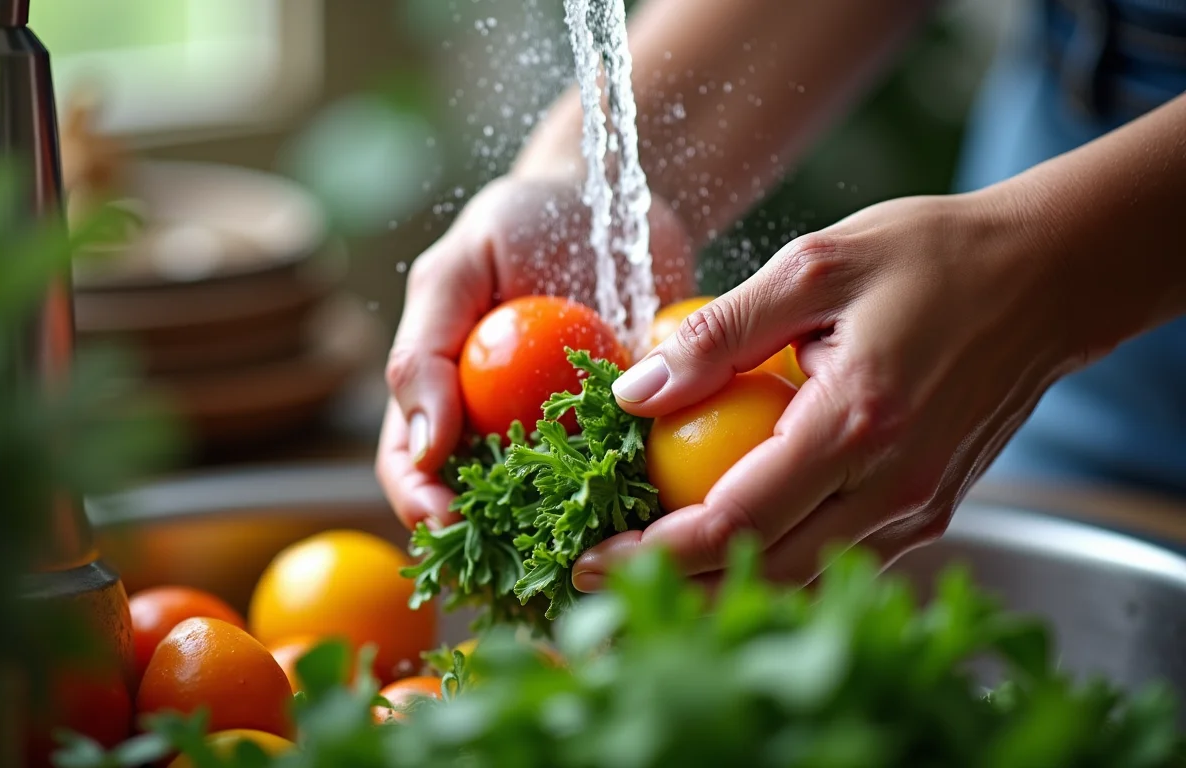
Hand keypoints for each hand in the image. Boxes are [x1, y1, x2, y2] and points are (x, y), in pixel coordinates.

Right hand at [376, 176, 695, 530]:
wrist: (611, 200)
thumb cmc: (520, 225)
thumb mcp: (456, 270)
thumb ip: (423, 351)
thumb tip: (420, 449)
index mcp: (443, 400)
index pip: (413, 472)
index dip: (419, 506)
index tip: (446, 525)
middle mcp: (498, 433)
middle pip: (480, 514)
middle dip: (492, 550)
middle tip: (516, 568)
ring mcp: (562, 442)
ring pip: (551, 517)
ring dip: (560, 546)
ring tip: (580, 560)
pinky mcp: (625, 437)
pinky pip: (621, 487)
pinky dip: (626, 511)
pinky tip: (641, 525)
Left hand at [572, 188, 1083, 588]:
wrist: (1049, 277)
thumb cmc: (930, 258)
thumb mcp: (813, 266)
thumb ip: (718, 334)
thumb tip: (633, 393)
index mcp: (857, 424)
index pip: (737, 521)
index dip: (656, 553)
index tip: (591, 558)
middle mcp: (892, 487)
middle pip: (766, 573)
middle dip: (676, 589)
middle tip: (598, 580)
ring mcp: (918, 509)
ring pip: (804, 580)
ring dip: (721, 588)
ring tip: (648, 574)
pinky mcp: (930, 511)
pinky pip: (839, 557)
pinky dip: (775, 564)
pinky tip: (727, 546)